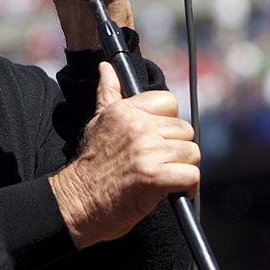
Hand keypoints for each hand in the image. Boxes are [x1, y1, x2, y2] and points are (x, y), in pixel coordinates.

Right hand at [49, 62, 199, 248]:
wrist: (76, 202)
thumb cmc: (89, 166)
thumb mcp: (97, 122)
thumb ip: (108, 92)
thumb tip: (106, 67)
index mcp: (125, 110)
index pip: (169, 101)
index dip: (168, 122)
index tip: (159, 139)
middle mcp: (137, 126)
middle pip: (184, 129)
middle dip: (178, 149)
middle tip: (161, 163)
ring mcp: (146, 151)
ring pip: (192, 152)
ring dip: (183, 169)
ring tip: (166, 178)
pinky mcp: (154, 176)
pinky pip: (191, 175)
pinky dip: (188, 187)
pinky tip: (174, 192)